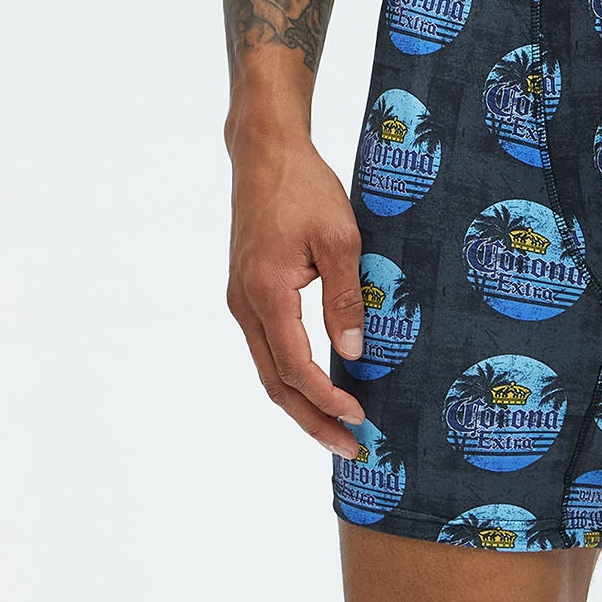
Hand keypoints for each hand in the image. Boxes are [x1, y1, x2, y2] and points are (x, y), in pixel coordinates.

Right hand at [226, 133, 365, 454]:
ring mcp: (242, 302)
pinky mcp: (247, 296)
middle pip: (276, 384)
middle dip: (313, 421)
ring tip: (338, 432)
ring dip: (302, 406)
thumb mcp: (341, 238)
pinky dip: (292, 380)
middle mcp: (245, 303)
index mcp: (267, 292)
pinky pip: (269, 352)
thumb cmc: (303, 188)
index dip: (327, 400)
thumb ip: (347, 298)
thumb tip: (354, 354)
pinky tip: (319, 393)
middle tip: (351, 448)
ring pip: (269, 372)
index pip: (296, 366)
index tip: (359, 417)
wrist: (264, 153)